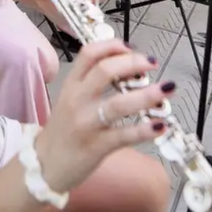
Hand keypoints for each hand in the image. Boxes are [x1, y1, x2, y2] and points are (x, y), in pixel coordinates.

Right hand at [33, 39, 171, 192]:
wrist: (45, 165)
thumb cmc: (63, 130)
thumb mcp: (70, 100)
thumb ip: (91, 83)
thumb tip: (127, 67)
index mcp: (71, 85)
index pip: (89, 54)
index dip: (113, 46)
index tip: (131, 47)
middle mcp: (77, 100)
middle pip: (105, 71)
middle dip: (133, 63)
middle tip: (153, 63)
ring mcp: (86, 123)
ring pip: (118, 103)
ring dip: (147, 95)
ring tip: (167, 89)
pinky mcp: (96, 147)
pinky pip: (124, 135)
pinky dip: (145, 129)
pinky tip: (161, 125)